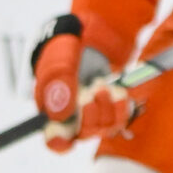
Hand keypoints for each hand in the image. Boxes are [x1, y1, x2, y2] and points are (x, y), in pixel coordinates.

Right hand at [31, 19, 130, 151]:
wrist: (87, 30)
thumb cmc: (66, 44)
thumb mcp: (59, 60)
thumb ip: (59, 85)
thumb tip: (58, 116)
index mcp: (51, 107)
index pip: (54, 138)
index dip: (59, 142)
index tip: (65, 136)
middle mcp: (71, 115)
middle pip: (83, 133)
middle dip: (91, 114)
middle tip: (93, 88)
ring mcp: (91, 111)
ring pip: (103, 127)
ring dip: (107, 107)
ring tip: (102, 84)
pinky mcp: (110, 105)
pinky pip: (119, 118)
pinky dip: (122, 107)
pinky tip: (119, 92)